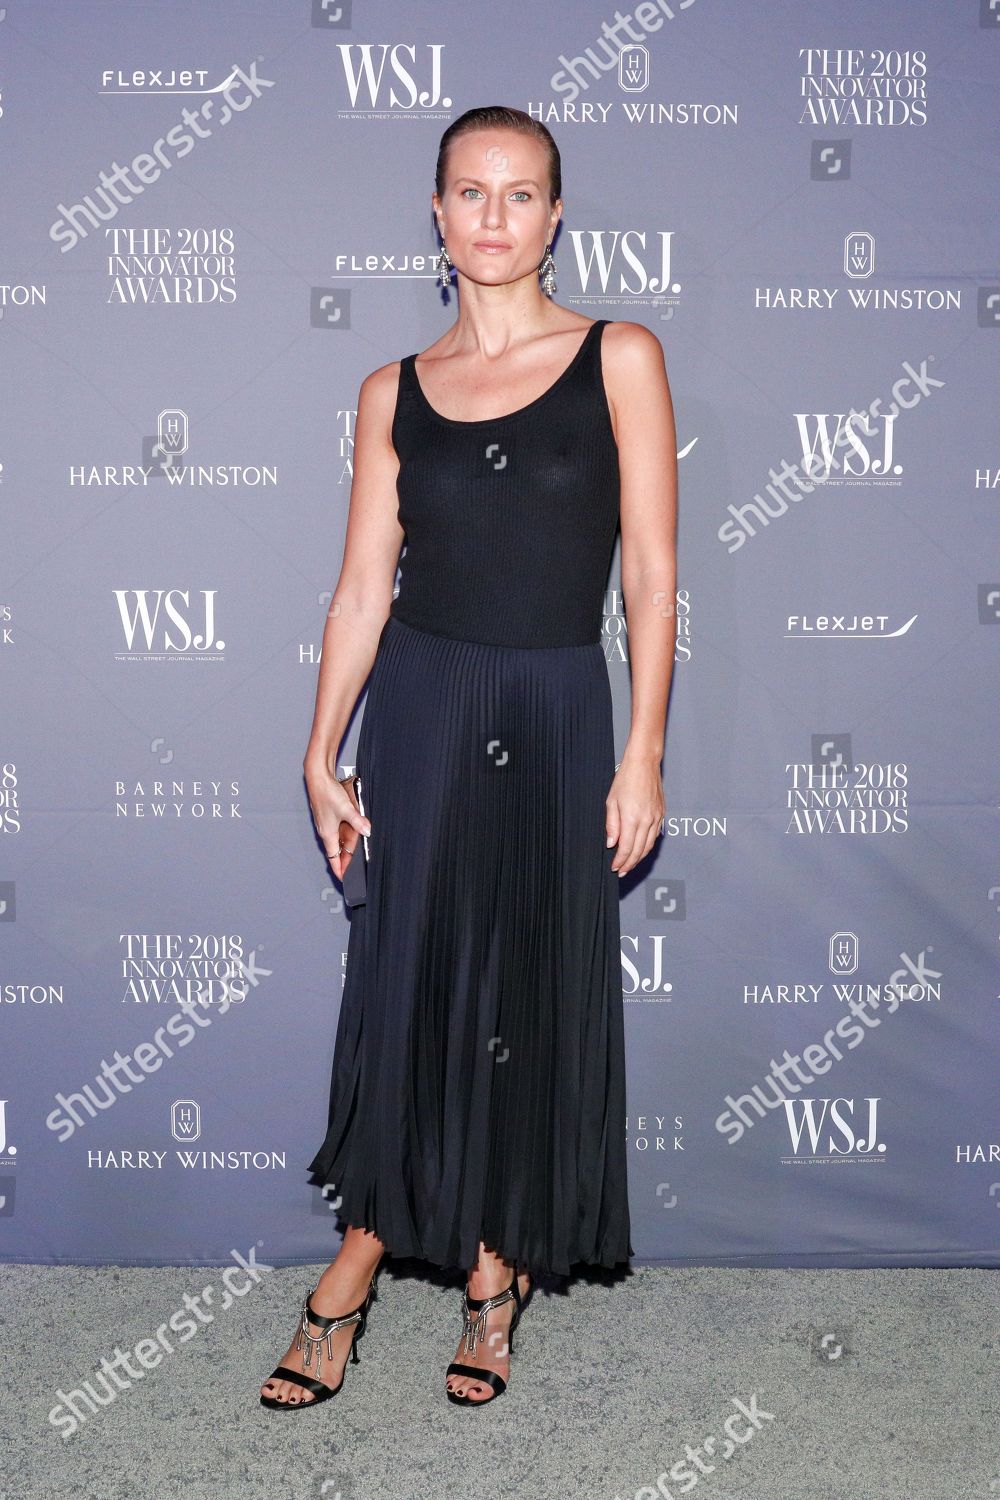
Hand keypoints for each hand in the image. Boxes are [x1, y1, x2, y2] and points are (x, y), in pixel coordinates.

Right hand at [304, 765, 370, 881]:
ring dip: (347, 846)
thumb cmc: (326, 793)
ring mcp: (327, 823)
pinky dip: (346, 834)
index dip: (339, 869)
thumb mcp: (346, 809)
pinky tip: (355, 831)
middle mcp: (326, 830)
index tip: (344, 879)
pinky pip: (339, 829)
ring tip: (358, 854)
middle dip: (346, 860)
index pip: (333, 858)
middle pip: (337, 850)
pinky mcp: (329, 815)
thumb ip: (358, 822)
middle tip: (356, 869)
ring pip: (339, 839)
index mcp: (327, 833)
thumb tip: (367, 832)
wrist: (317, 777)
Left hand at [605, 758, 664, 876]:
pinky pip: (655, 835)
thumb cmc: (626, 779)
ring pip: (649, 845)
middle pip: (639, 851)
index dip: (620, 861)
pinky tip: (641, 849)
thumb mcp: (611, 801)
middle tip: (622, 871)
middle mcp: (647, 820)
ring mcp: (656, 817)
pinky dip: (648, 846)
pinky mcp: (661, 814)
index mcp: (632, 818)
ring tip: (630, 864)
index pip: (627, 848)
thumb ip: (612, 824)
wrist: (644, 764)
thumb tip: (612, 843)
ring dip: (640, 857)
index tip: (615, 868)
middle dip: (630, 864)